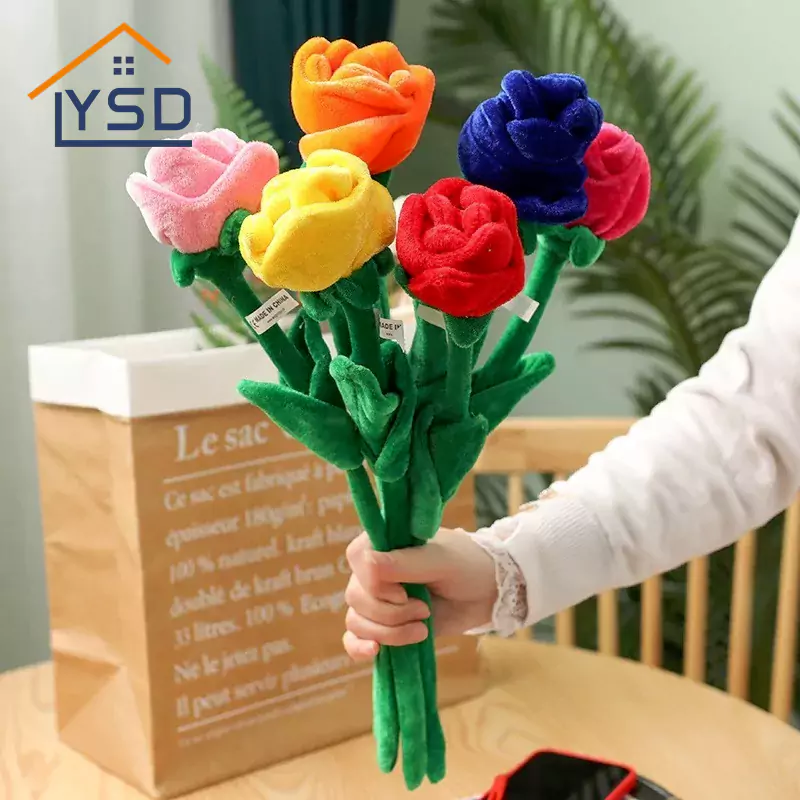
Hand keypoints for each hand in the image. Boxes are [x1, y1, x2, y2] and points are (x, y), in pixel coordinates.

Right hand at [343, 528, 497, 660]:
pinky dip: (358, 647)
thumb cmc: (467, 565)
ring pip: (356, 620)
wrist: (488, 593)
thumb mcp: (440, 561)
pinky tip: (375, 652)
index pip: (357, 558)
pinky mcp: (384, 625)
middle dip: (390, 613)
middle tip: (424, 610)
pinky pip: (354, 638)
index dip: (374, 582)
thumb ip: (404, 563)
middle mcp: (375, 571)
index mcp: (385, 544)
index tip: (403, 592)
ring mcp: (378, 600)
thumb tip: (366, 565)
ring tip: (421, 630)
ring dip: (389, 632)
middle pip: (356, 596)